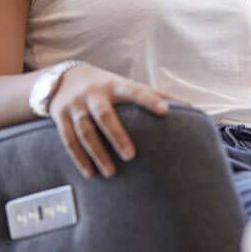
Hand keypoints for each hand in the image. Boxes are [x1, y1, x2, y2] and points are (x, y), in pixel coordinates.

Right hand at [47, 62, 191, 178]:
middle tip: (131, 156)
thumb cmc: (106, 86)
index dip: (150, 100)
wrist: (62, 79)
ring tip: (111, 172)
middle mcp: (94, 94)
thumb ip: (155, 95)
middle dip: (117, 135)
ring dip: (97, 153)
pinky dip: (79, 158)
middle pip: (105, 115)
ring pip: (85, 131)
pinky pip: (68, 140)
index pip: (135, 91)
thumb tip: (190, 106)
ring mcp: (75, 105)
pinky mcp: (60, 117)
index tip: (165, 111)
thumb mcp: (126, 84)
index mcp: (115, 85)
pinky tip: (90, 173)